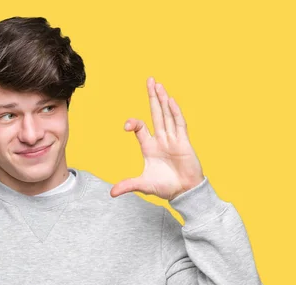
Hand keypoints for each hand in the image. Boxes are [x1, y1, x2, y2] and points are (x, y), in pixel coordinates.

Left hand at [110, 77, 204, 200]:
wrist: (184, 192)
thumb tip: (111, 193)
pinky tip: (171, 100)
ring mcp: (173, 139)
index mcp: (149, 147)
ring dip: (163, 100)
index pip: (140, 128)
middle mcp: (161, 139)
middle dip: (152, 97)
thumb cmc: (165, 187)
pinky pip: (180, 124)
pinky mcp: (184, 142)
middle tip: (150, 80)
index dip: (134, 123)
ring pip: (167, 115)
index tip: (127, 126)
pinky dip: (175, 112)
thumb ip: (127, 185)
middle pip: (156, 113)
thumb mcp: (143, 185)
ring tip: (159, 85)